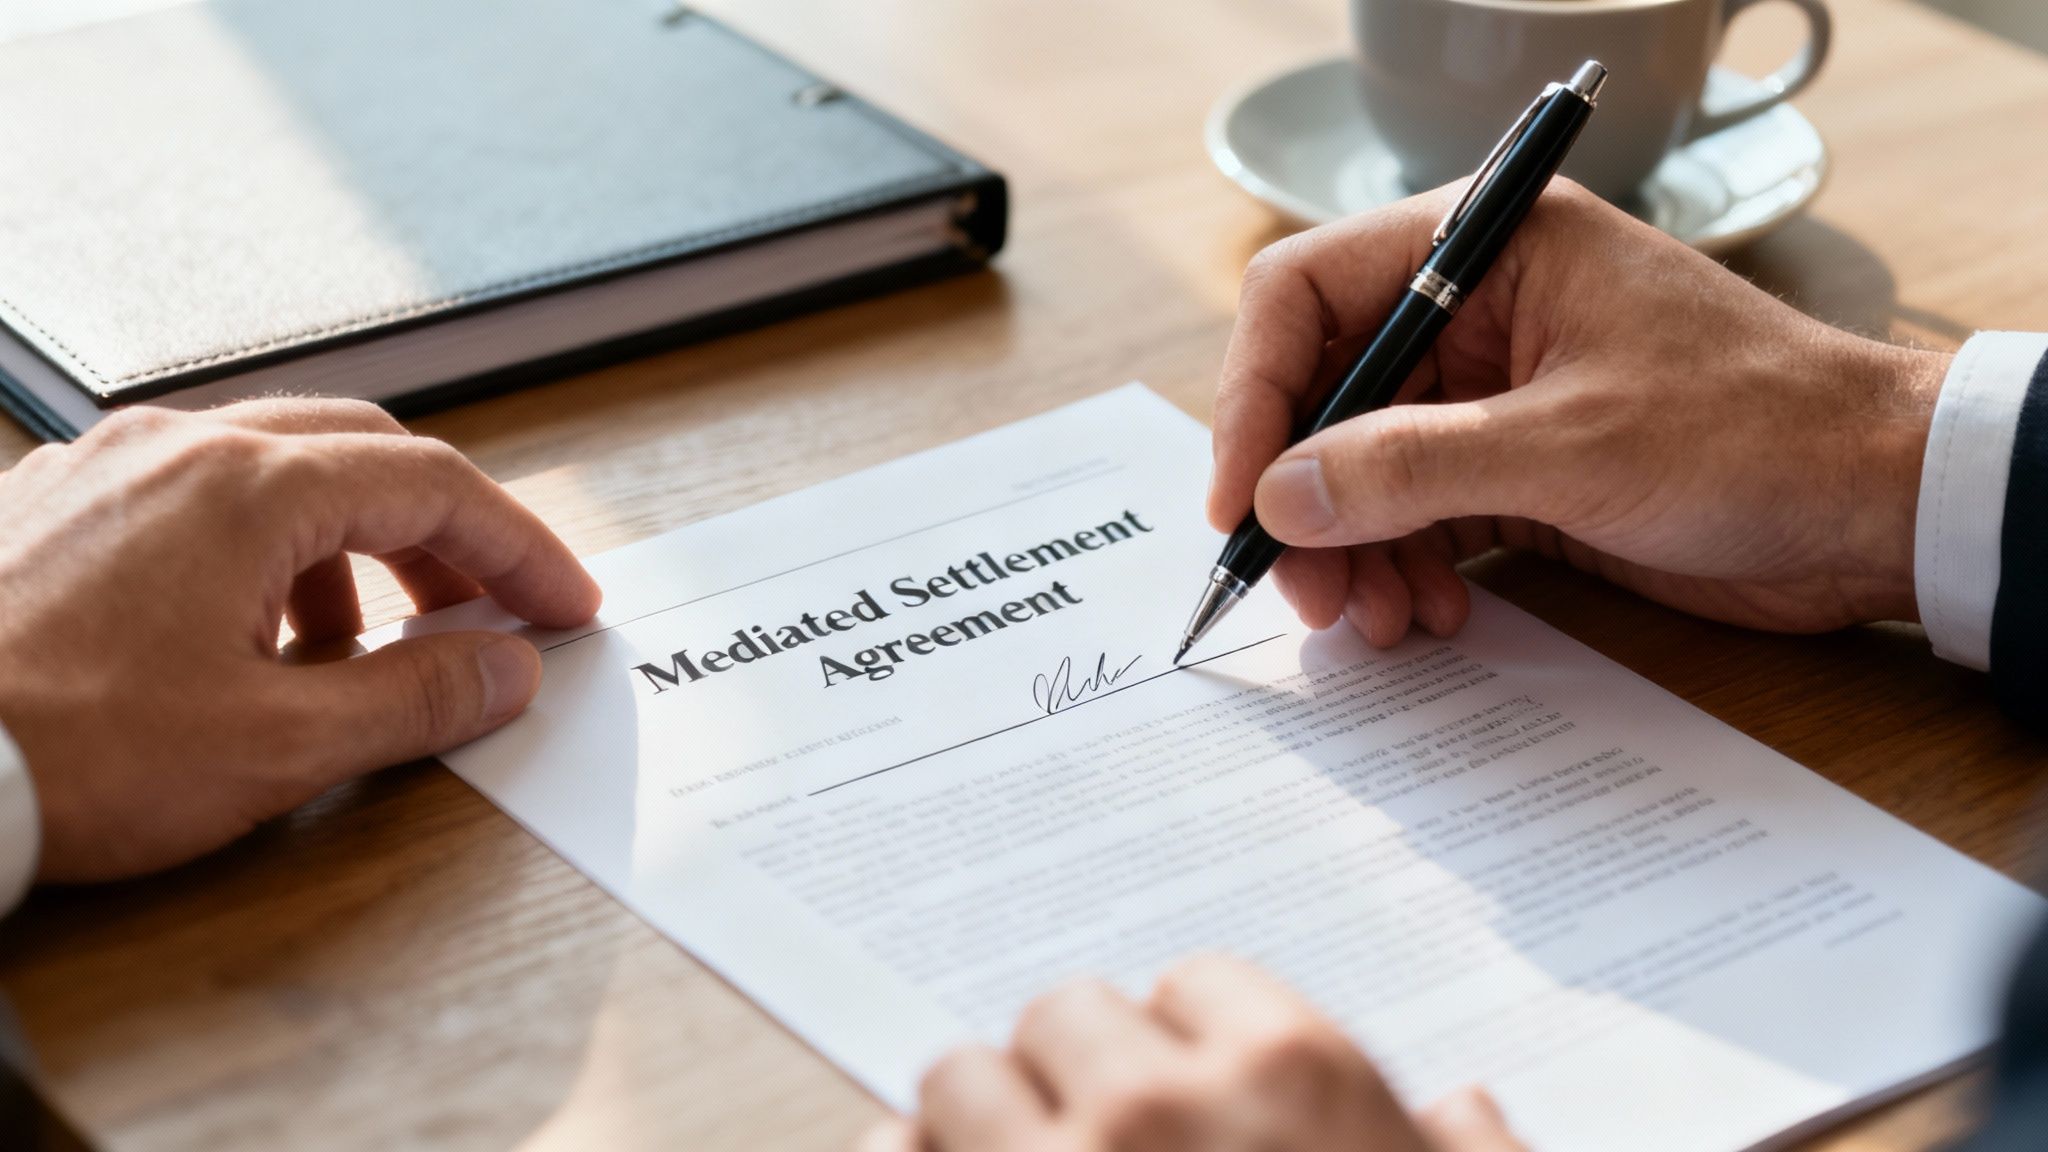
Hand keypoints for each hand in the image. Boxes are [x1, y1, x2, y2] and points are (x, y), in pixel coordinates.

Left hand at [0, 400, 600, 882]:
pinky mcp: (59, 505)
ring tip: (362, 649)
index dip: (520, 549)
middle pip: (365, 454)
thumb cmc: (60, 747)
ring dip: (354, 546)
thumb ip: (415, 698)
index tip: (564, 605)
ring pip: (280, 470)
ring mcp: (110, 468)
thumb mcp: (276, 746)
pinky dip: (268, 552)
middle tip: (489, 614)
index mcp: (248, 487)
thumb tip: (504, 669)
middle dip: (446, 536)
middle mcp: (180, 449)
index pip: (433, 486)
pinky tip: (253, 640)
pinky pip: (201, 497)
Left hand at [859, 954, 1523, 1151]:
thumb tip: (1466, 1105)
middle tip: (1102, 1142)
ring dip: (982, 1124)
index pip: (1193, 984)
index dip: (1191, 1044)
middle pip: (1065, 1016)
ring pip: (960, 1079)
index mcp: (1293, 1080)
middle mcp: (1156, 1107)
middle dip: (1078, 1074)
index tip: (1195, 1094)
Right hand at [1207, 181, 1950, 646]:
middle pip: (1324, 396)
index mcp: (1486, 248)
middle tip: (1307, 591)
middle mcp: (1475, 311)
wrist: (1874, 507)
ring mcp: (1491, 395)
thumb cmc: (1754, 433)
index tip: (1241, 501)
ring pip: (1361, 470)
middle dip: (1304, 500)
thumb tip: (1280, 496)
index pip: (1308, 295)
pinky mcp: (1514, 470)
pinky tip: (1429, 616)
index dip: (1254, 396)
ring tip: (1379, 621)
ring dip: (1353, 551)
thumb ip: (1412, 465)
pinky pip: (1415, 518)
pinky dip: (1404, 570)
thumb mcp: (1571, 446)